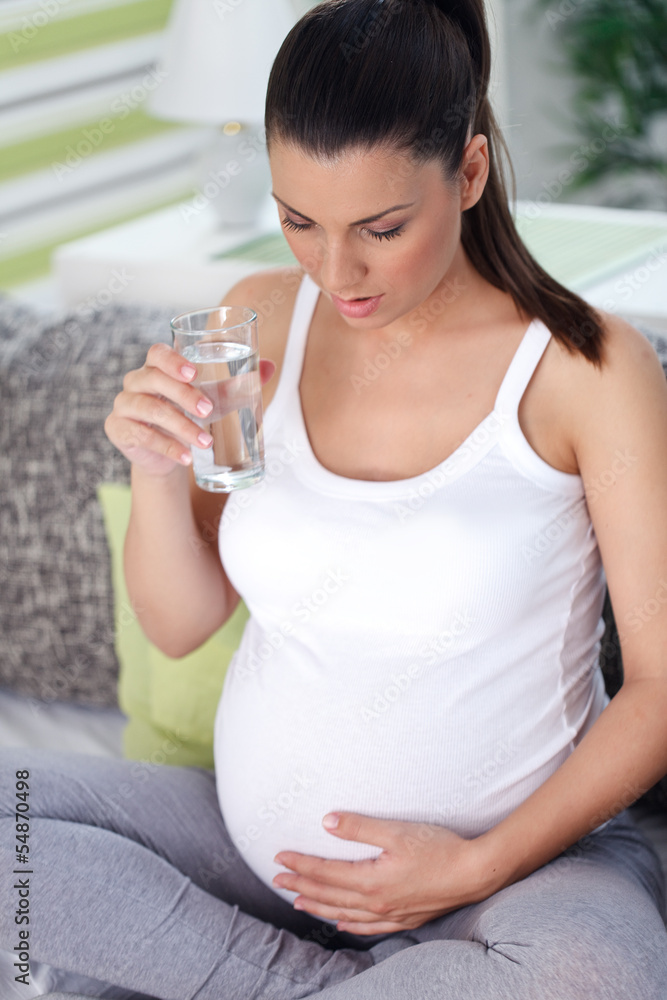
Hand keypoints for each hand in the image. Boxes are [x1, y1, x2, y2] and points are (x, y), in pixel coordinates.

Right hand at [105, 342, 274, 478]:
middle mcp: (136, 382)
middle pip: (153, 380)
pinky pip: (141, 436)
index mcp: (156, 368)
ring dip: (180, 426)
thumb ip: (236, 385)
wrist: (168, 454)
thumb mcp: (212, 401)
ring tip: (206, 441)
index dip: (173, 361)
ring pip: (149, 410)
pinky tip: (186, 457)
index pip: (157, 354)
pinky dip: (167, 448)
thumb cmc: (189, 416)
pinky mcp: (118, 430)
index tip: (194, 373)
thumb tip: (268, 367)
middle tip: (208, 411)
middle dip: (183, 395)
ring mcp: (124, 406)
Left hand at [272, 812, 492, 934]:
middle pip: (330, 895)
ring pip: (344, 913)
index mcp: (371, 880)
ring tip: (298, 901)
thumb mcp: (397, 831)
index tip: (280, 858)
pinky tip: (342, 923)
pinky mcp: (406, 918)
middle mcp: (377, 903)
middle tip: (278, 879)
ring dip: (319, 906)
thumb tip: (327, 821)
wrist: (475, 873)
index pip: (325, 872)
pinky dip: (350, 924)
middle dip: (301, 886)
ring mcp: (391, 914)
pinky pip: (369, 927)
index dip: (301, 865)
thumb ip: (360, 827)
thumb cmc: (438, 847)